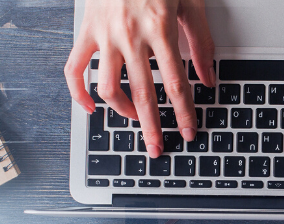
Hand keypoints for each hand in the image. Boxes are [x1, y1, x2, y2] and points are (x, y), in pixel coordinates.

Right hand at [65, 0, 215, 157]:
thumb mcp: (192, 4)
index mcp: (160, 28)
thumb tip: (208, 79)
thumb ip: (202, 43)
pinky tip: (91, 109)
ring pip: (109, 87)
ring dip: (122, 112)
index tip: (189, 130)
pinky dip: (79, 93)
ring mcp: (105, 35)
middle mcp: (131, 36)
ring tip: (135, 120)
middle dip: (152, 126)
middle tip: (158, 147)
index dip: (184, 112)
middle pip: (142, 94)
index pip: (175, 83)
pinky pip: (75, 69)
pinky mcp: (87, 32)